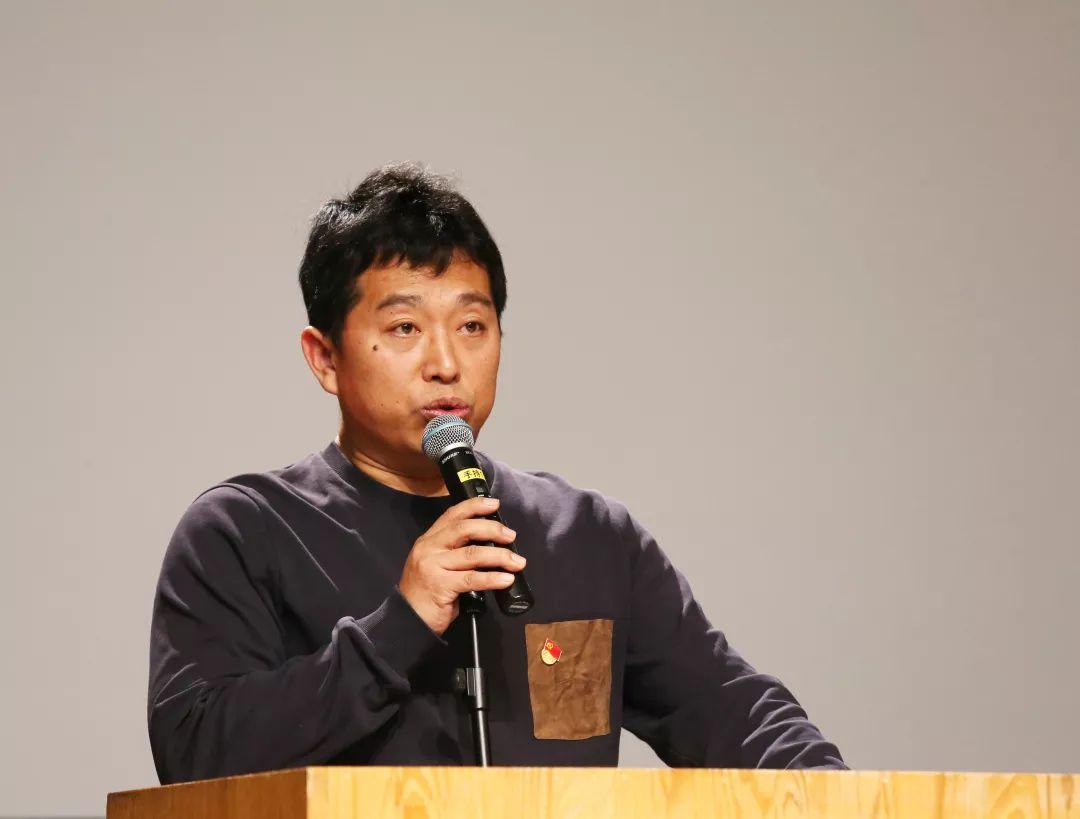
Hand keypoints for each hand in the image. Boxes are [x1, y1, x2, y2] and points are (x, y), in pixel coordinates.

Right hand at [398, 496, 525, 635]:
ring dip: (500, 556)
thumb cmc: (427, 594)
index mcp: (428, 540)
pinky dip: (493, 578)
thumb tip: (490, 547)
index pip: (452, 515)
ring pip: (473, 553)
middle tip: (511, 536)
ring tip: (517, 562)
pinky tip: (506, 579)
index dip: (474, 506)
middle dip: (492, 529)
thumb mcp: (437, 565)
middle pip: (464, 529)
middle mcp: (429, 548)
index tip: (494, 504)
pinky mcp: (441, 585)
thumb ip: (456, 553)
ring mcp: (433, 566)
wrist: (407, 620)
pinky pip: (473, 578)